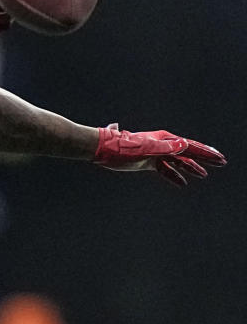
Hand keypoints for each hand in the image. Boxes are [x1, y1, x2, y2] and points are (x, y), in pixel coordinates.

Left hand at [94, 123, 226, 186]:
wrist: (103, 149)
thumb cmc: (122, 147)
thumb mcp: (145, 148)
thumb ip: (165, 148)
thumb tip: (184, 144)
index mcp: (164, 140)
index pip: (190, 146)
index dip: (205, 153)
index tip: (219, 158)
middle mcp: (161, 145)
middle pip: (187, 152)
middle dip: (204, 158)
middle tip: (221, 163)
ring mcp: (154, 154)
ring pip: (177, 161)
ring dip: (190, 167)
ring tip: (203, 175)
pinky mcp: (146, 162)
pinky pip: (164, 169)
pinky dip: (173, 175)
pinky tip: (182, 183)